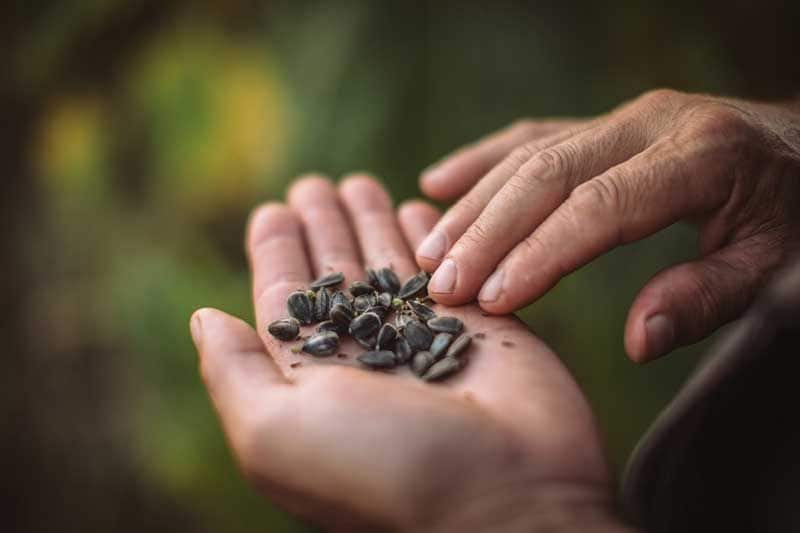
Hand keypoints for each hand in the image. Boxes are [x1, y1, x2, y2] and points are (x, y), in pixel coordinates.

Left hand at [190, 176, 630, 531]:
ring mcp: (425, 338)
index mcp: (314, 377)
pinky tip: (417, 206)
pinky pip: (449, 266)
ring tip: (358, 182)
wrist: (509, 496)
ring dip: (372, 221)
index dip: (277, 253)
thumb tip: (204, 318)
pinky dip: (432, 236)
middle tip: (314, 183)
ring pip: (390, 265)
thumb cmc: (383, 467)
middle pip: (338, 273)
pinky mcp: (480, 324)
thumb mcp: (276, 433)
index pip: (287, 301)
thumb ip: (235, 372)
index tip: (272, 210)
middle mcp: (367, 355)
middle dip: (324, 227)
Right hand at [415, 90, 799, 361]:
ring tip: (427, 252)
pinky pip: (531, 136)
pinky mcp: (603, 125)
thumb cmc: (790, 213)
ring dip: (473, 205)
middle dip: (487, 233)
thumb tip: (636, 340)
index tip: (493, 300)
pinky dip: (481, 160)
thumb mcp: (774, 263)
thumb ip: (707, 298)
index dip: (541, 253)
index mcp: (702, 155)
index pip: (601, 207)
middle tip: (440, 284)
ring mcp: (622, 118)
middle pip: (548, 174)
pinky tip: (437, 183)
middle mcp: (652, 123)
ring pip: (529, 155)